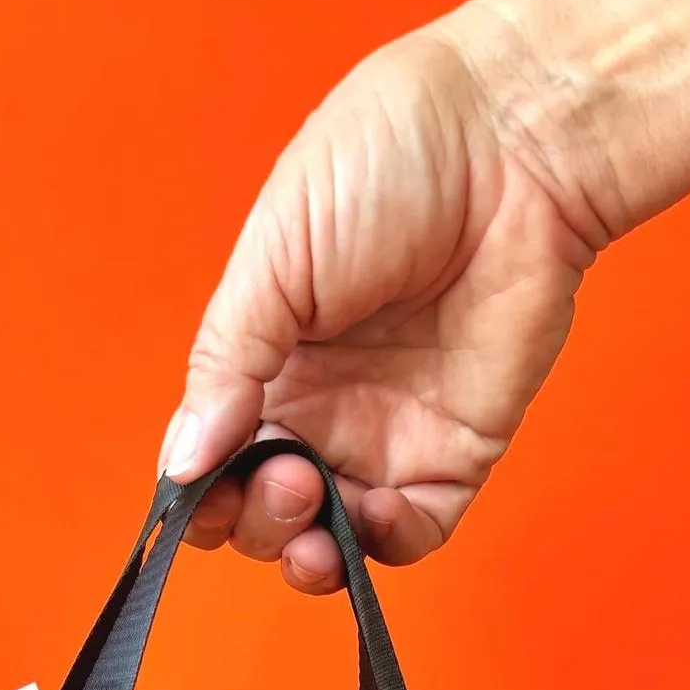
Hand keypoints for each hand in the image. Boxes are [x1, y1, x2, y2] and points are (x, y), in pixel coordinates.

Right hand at [160, 25, 602, 593]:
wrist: (508, 141)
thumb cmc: (385, 163)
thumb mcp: (273, 259)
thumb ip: (226, 366)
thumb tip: (182, 462)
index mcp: (263, 360)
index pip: (211, 459)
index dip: (197, 493)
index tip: (196, 491)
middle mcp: (319, 408)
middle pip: (261, 510)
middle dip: (252, 518)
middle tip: (279, 473)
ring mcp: (385, 436)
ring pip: (328, 537)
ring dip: (304, 549)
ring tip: (307, 503)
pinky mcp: (454, 453)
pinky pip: (409, 533)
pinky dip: (378, 545)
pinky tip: (366, 517)